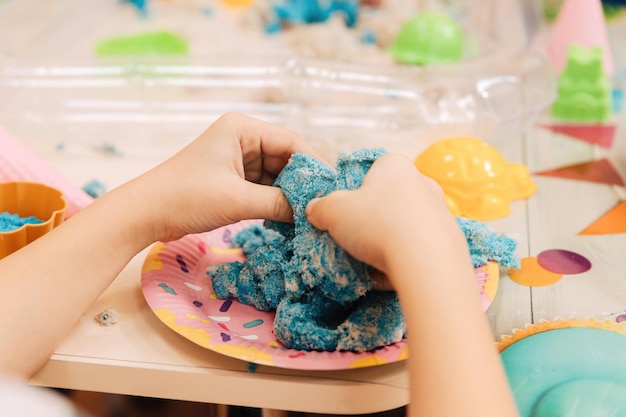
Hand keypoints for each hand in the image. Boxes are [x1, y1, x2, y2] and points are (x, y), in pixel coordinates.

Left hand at [128, 112, 324, 241]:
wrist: (145, 214)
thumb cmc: (186, 197)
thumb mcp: (237, 200)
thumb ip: (279, 204)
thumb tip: (313, 213)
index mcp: (242, 129)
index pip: (291, 142)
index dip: (314, 165)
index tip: (332, 189)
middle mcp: (242, 138)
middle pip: (286, 159)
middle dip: (301, 184)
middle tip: (323, 207)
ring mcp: (237, 159)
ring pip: (276, 176)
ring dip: (288, 196)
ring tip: (309, 216)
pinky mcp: (233, 179)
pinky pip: (263, 188)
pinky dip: (275, 203)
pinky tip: (288, 219)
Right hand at [305, 153, 468, 286]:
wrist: (426, 260)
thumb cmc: (376, 222)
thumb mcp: (333, 211)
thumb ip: (320, 208)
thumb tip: (315, 210)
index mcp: (395, 165)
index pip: (371, 173)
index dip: (353, 193)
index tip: (343, 214)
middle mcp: (422, 182)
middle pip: (388, 201)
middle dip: (371, 220)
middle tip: (354, 239)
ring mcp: (440, 211)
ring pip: (404, 226)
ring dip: (387, 243)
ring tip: (369, 263)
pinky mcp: (450, 241)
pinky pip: (418, 249)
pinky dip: (403, 260)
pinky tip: (389, 275)